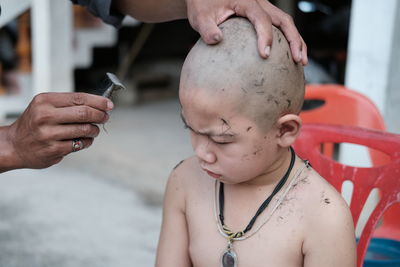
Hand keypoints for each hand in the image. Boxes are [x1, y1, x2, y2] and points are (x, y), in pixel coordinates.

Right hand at [2, 92, 112, 170]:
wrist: (14, 145)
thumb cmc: (34, 123)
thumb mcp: (45, 106)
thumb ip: (69, 104)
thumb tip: (99, 104)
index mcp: (45, 101)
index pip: (79, 98)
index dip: (98, 101)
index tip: (109, 104)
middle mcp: (45, 116)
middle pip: (84, 113)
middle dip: (100, 115)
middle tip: (105, 117)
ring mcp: (48, 134)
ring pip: (84, 129)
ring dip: (94, 130)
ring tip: (94, 130)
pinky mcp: (53, 150)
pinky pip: (79, 144)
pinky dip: (87, 142)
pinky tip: (84, 140)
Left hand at [185, 0, 306, 63]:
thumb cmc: (202, 5)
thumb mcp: (200, 16)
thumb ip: (206, 28)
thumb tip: (216, 40)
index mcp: (246, 1)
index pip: (261, 19)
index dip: (265, 36)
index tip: (265, 55)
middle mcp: (259, 3)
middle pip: (284, 20)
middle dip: (294, 40)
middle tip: (298, 60)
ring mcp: (263, 8)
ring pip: (286, 23)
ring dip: (296, 41)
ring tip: (301, 61)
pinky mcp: (262, 15)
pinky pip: (279, 27)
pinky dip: (288, 41)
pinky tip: (288, 58)